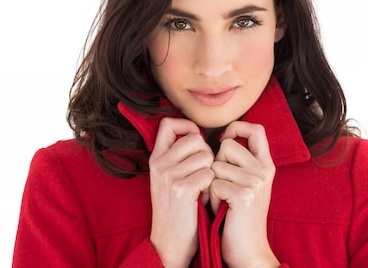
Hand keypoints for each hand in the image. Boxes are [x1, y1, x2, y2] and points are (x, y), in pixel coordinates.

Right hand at [148, 117, 214, 267]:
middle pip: (194, 138)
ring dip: (211, 171)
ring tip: (202, 188)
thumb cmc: (177, 209)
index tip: (196, 140)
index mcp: (156, 158)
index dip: (187, 126)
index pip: (168, 123)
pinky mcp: (182, 189)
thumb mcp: (168, 178)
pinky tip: (203, 198)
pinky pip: (209, 173)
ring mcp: (169, 176)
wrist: (169, 243)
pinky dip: (211, 186)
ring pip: (205, 155)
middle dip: (206, 152)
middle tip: (204, 172)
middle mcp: (159, 164)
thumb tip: (197, 134)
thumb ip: (178, 156)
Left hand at [210, 121, 279, 267]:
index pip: (256, 129)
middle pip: (227, 145)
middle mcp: (264, 170)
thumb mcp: (248, 184)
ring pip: (216, 165)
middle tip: (223, 187)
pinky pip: (213, 183)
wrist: (248, 250)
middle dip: (216, 164)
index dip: (237, 127)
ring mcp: (255, 182)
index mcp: (266, 165)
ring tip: (222, 201)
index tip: (223, 139)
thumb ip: (242, 162)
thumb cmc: (239, 216)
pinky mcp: (244, 195)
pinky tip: (220, 210)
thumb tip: (223, 138)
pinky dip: (210, 198)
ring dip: (211, 185)